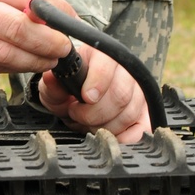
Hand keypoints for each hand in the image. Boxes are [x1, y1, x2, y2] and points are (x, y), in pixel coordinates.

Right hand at [0, 0, 75, 74]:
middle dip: (50, 44)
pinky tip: (20, 64)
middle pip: (19, 31)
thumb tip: (46, 10)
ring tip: (48, 60)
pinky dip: (9, 68)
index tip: (70, 21)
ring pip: (5, 57)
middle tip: (64, 49)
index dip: (56, 11)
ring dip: (34, 62)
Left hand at [36, 43, 151, 142]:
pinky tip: (107, 135)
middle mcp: (126, 72)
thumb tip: (50, 78)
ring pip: (129, 113)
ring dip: (104, 126)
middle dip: (95, 112)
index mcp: (102, 56)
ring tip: (88, 123)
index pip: (108, 65)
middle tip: (77, 113)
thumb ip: (53, 85)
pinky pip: (141, 129)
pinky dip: (123, 137)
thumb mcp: (57, 85)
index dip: (97, 83)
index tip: (85, 97)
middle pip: (121, 94)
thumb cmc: (70, 87)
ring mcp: (138, 92)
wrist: (80, 96)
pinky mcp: (144, 113)